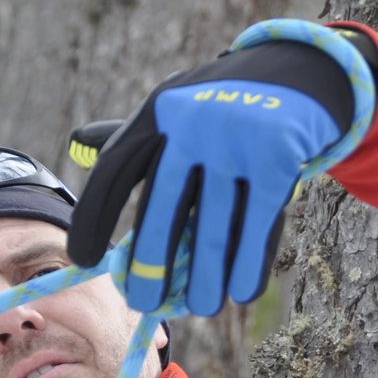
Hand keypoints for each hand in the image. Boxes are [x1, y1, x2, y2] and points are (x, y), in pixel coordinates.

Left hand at [68, 30, 362, 314]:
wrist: (298, 70)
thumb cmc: (221, 104)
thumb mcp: (175, 107)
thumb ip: (133, 132)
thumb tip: (78, 144)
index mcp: (158, 112)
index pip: (114, 171)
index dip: (94, 219)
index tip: (83, 261)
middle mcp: (190, 123)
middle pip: (161, 207)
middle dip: (150, 262)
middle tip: (143, 301)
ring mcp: (235, 140)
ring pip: (213, 227)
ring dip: (205, 277)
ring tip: (199, 307)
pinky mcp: (277, 158)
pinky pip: (256, 226)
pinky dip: (246, 265)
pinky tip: (239, 293)